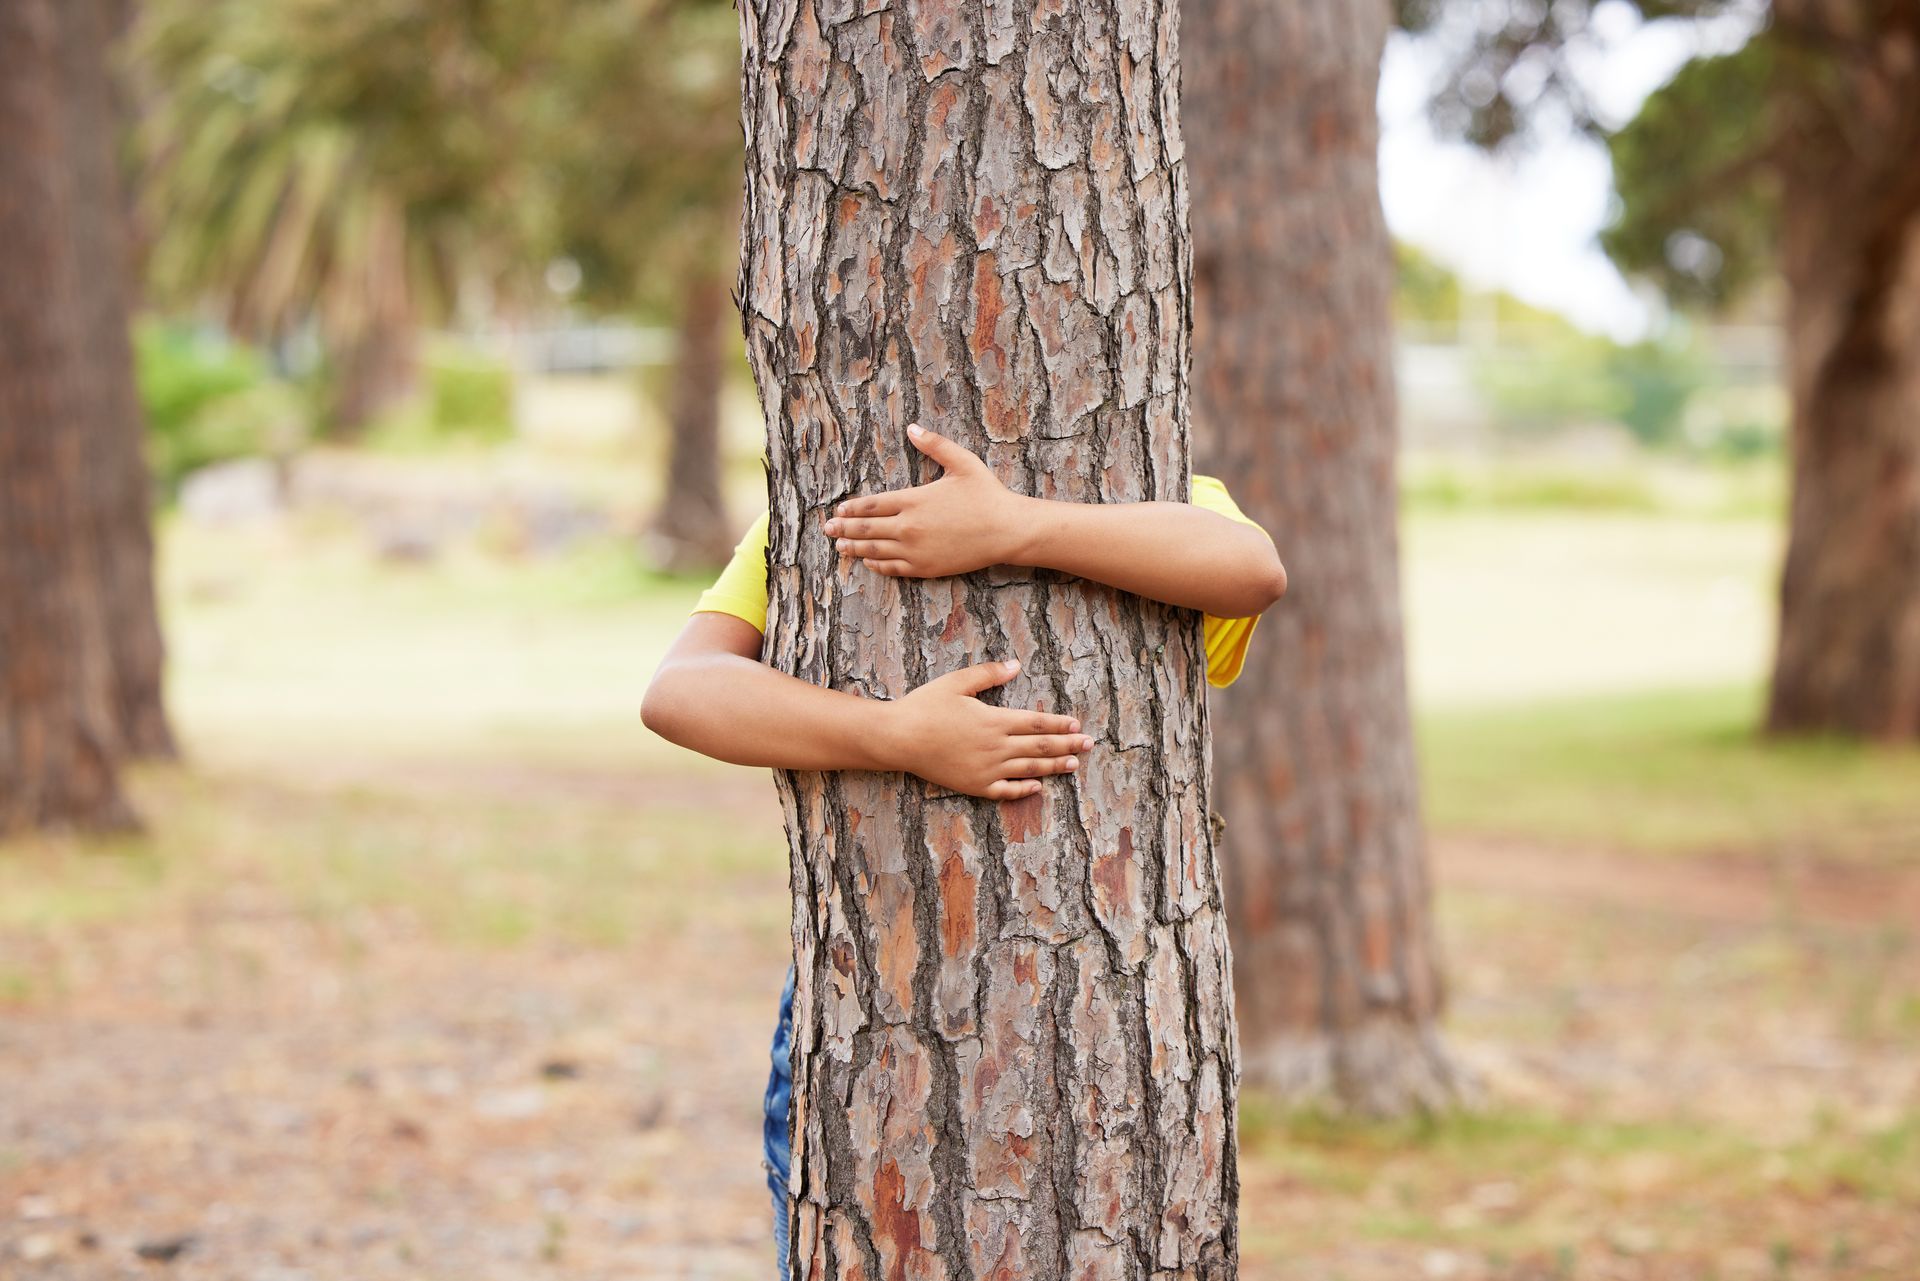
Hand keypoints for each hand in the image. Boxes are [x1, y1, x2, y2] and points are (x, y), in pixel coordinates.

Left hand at [824, 424, 1030, 577]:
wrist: (1006, 531)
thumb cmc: (986, 494)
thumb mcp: (962, 462)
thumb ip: (934, 444)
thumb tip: (912, 428)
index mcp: (913, 500)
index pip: (871, 505)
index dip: (852, 508)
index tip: (840, 509)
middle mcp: (908, 527)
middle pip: (866, 529)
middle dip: (843, 528)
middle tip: (827, 529)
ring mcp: (915, 550)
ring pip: (874, 550)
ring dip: (854, 548)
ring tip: (840, 547)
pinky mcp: (925, 567)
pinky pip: (892, 568)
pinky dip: (876, 565)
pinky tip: (868, 562)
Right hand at [879, 659, 1091, 799]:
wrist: (899, 738)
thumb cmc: (925, 706)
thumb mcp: (957, 682)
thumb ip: (989, 674)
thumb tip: (1016, 665)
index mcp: (995, 720)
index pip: (1037, 722)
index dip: (1060, 724)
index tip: (1077, 725)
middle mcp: (997, 747)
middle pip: (1041, 746)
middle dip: (1068, 745)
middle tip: (1089, 745)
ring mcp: (987, 769)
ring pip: (1030, 769)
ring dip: (1054, 767)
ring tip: (1074, 765)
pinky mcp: (975, 785)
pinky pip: (1006, 791)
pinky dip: (1025, 790)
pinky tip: (1038, 787)